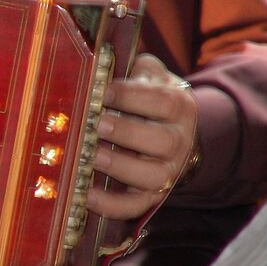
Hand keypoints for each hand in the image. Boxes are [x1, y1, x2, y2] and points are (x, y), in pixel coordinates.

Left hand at [87, 54, 197, 220]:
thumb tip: (99, 59)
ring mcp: (168, 171)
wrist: (173, 131)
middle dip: (126, 132)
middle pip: (162, 141)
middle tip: (96, 124)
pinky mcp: (152, 195)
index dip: (130, 96)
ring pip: (153, 176)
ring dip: (120, 167)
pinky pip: (136, 206)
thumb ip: (132, 68)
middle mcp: (179, 141)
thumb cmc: (149, 98)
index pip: (161, 101)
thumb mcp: (149, 76)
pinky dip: (111, 205)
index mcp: (179, 106)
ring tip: (91, 157)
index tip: (101, 91)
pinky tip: (87, 194)